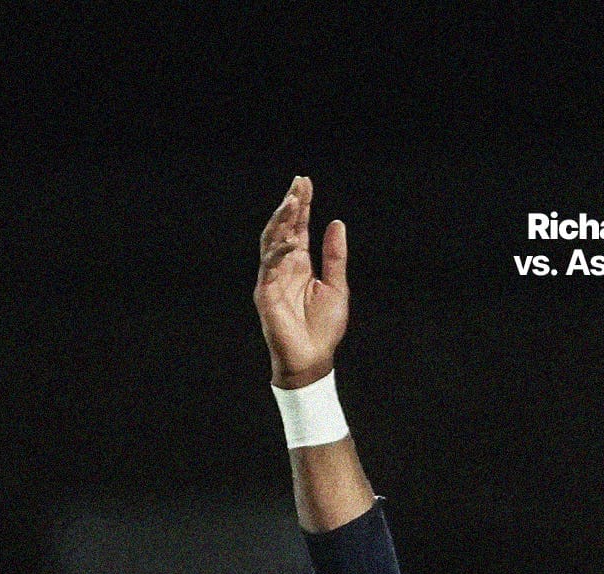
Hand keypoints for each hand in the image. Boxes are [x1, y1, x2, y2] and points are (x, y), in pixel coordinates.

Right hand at [254, 176, 348, 388]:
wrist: (313, 359)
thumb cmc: (324, 328)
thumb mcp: (337, 287)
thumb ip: (335, 256)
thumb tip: (337, 223)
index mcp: (301, 264)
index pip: (299, 228)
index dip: (302, 205)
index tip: (305, 183)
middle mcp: (284, 267)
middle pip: (284, 228)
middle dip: (291, 206)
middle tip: (298, 184)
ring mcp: (272, 278)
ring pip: (272, 241)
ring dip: (282, 221)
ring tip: (292, 202)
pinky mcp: (266, 293)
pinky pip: (270, 267)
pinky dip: (279, 252)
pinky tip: (292, 240)